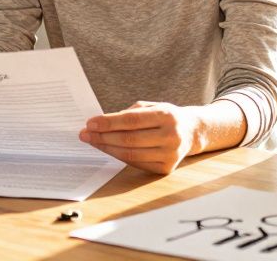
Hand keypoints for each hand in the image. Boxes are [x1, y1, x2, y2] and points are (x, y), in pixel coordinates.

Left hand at [79, 101, 198, 174]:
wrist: (191, 132)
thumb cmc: (165, 117)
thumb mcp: (151, 107)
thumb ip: (129, 113)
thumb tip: (101, 123)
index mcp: (167, 116)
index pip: (132, 120)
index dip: (109, 122)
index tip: (90, 123)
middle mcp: (171, 136)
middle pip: (129, 139)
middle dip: (103, 137)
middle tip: (85, 134)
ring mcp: (170, 155)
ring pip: (131, 154)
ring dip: (107, 148)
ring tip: (93, 142)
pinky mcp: (166, 168)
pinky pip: (136, 163)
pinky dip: (119, 156)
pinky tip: (108, 149)